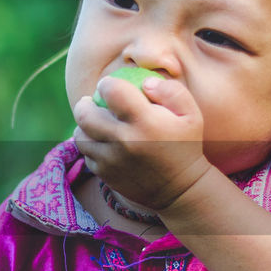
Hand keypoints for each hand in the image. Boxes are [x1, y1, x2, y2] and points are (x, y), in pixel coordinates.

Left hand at [72, 73, 212, 210]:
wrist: (180, 189)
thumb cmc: (185, 144)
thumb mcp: (190, 114)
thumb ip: (171, 90)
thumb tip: (145, 82)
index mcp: (144, 122)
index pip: (111, 90)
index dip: (108, 83)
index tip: (112, 86)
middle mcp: (122, 141)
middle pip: (84, 113)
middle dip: (86, 103)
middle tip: (93, 102)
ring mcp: (110, 160)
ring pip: (80, 135)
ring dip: (85, 125)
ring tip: (97, 122)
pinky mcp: (104, 174)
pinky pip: (86, 154)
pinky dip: (91, 145)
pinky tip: (104, 142)